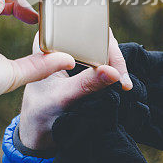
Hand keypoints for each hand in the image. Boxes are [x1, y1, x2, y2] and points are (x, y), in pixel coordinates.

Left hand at [20, 16, 132, 150]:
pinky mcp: (84, 64)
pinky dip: (115, 70)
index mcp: (46, 42)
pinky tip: (122, 84)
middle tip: (123, 82)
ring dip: (117, 65)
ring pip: (104, 47)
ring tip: (124, 86)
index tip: (113, 69)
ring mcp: (73, 52)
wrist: (38, 133)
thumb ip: (86, 85)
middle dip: (113, 57)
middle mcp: (59, 42)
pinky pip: (105, 59)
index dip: (101, 43)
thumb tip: (114, 73)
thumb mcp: (64, 98)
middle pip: (96, 35)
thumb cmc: (41, 113)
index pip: (79, 29)